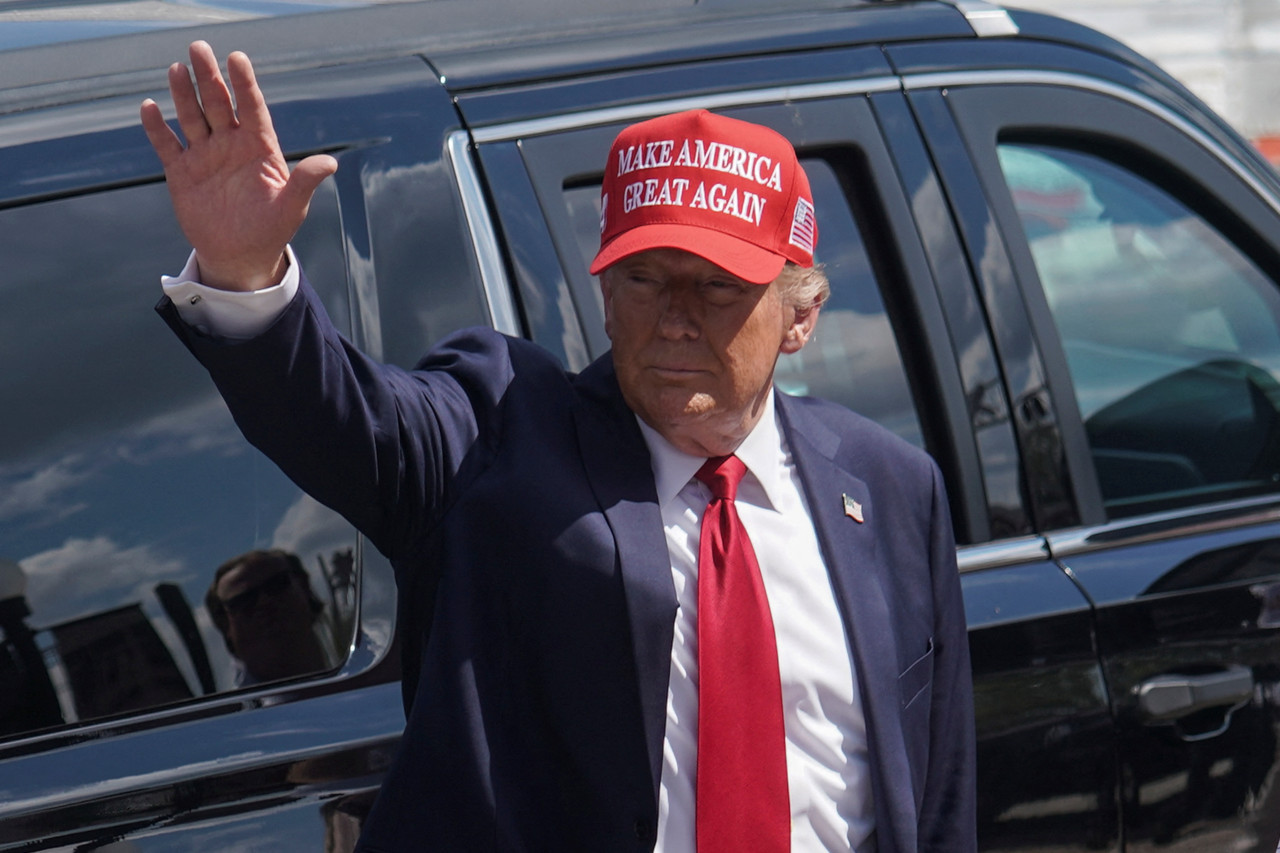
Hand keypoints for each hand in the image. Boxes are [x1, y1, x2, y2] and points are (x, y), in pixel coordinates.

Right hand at [140, 41, 336, 290]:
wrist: (240, 255)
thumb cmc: (271, 230)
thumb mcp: (291, 207)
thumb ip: (305, 181)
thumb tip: (331, 163)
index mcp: (259, 147)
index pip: (252, 108)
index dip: (244, 84)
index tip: (237, 58)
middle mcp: (231, 144)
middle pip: (218, 103)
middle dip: (209, 76)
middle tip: (198, 48)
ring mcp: (205, 156)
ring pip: (192, 117)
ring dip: (183, 94)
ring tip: (177, 69)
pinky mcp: (182, 172)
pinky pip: (167, 145)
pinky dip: (157, 128)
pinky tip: (149, 107)